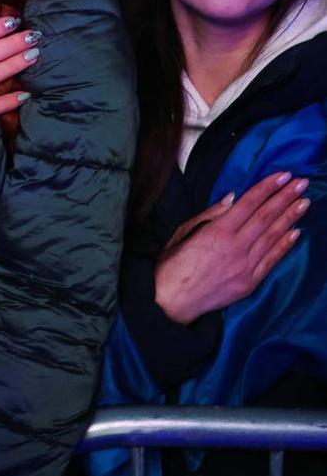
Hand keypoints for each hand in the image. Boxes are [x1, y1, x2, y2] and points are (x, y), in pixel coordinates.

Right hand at [155, 171, 308, 324]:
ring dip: (290, 218)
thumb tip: (234, 198)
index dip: (267, 188)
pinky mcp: (250, 282)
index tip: (284, 175)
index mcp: (217, 231)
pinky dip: (285, 246)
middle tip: (302, 183)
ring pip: (273, 237)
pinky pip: (272, 260)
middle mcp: (235, 246)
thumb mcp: (183, 231)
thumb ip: (211, 214)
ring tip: (304, 202)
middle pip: (265, 217)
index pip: (248, 204)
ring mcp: (246, 266)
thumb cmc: (172, 263)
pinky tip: (296, 232)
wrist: (172, 301)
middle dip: (285, 198)